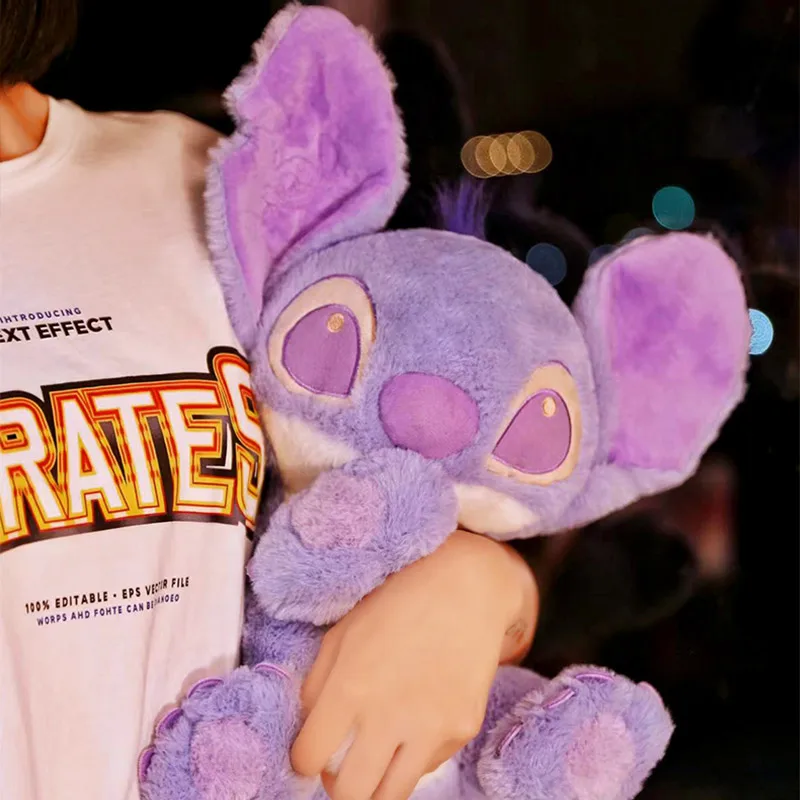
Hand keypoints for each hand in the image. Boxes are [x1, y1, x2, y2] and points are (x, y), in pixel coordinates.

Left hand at [291, 530, 537, 799]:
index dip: (302, 758)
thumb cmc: (400, 600)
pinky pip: (426, 766)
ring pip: (391, 796)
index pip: (308, 758)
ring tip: (372, 757)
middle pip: (349, 794)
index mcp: (351, 686)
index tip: (309, 751)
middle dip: (336, 786)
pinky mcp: (462, 730)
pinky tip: (413, 722)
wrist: (468, 586)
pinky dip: (411, 757)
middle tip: (338, 766)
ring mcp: (431, 727)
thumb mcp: (344, 631)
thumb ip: (318, 684)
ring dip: (374, 784)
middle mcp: (390, 715)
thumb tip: (308, 730)